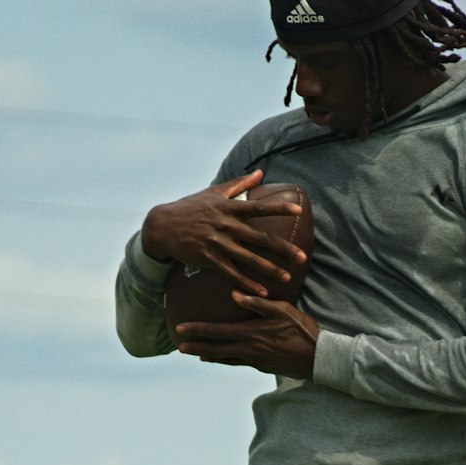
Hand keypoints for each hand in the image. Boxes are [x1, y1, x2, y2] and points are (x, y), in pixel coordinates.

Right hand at [141, 169, 308, 297]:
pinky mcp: (209, 260)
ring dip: (270, 270)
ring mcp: (218, 245)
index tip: (299, 211)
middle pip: (261, 239)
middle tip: (302, 257)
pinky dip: (247, 284)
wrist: (163, 226)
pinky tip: (262, 291)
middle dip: (283, 249)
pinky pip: (232, 274)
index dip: (279, 208)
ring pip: (249, 260)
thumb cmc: (191, 206)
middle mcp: (226, 226)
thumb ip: (239, 183)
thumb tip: (260, 173)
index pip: (258, 207)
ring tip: (287, 277)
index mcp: (229, 208)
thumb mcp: (214, 192)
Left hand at [176, 291, 320, 379]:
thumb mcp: (282, 310)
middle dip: (196, 348)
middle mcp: (248, 349)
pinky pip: (238, 363)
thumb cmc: (302, 330)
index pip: (217, 331)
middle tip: (179, 348)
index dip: (197, 330)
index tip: (180, 329)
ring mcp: (254, 360)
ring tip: (197, 355)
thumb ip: (258, 302)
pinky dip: (226, 360)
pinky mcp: (262, 366)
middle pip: (215, 349)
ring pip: (226, 359)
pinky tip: (223, 359)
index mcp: (250, 333)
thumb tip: (234, 294)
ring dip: (209, 356)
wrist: (317, 358)